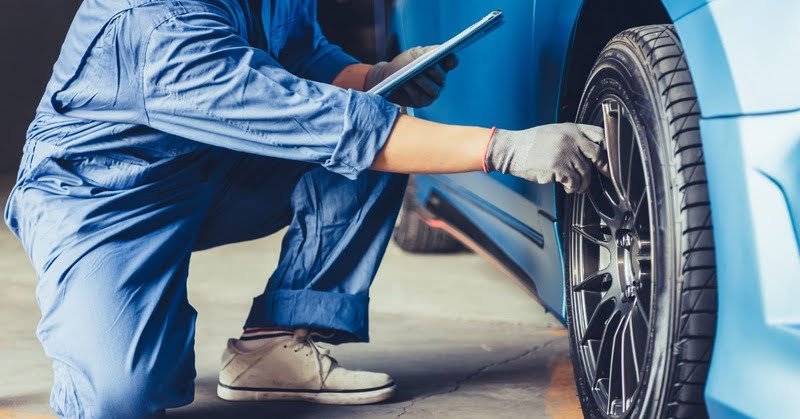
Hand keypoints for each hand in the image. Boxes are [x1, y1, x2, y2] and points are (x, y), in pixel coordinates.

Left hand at [364, 46, 457, 107]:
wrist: (387, 77)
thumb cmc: (403, 64)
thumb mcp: (414, 54)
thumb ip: (427, 52)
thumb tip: (440, 51)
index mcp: (440, 66)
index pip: (452, 61)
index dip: (452, 59)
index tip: (448, 54)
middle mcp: (439, 81)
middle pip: (442, 77)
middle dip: (434, 71)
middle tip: (428, 65)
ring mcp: (431, 93)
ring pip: (432, 89)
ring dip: (422, 81)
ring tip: (414, 75)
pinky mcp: (420, 102)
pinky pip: (418, 96)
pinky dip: (411, 89)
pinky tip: (405, 83)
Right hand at [484, 123, 608, 192]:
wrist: (512, 149)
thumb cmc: (531, 143)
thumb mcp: (554, 132)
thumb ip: (573, 138)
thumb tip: (591, 151)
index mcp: (571, 129)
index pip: (599, 135)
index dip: (608, 147)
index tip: (609, 157)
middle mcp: (571, 139)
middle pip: (597, 154)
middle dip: (603, 167)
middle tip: (604, 174)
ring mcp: (565, 153)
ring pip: (585, 172)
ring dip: (582, 182)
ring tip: (575, 186)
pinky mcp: (558, 167)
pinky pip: (574, 182)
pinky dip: (572, 187)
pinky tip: (567, 187)